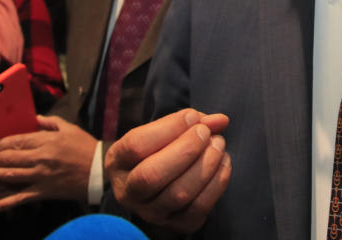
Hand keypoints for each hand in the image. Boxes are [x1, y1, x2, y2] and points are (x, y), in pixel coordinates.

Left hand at [0, 115, 97, 211]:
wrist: (100, 171)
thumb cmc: (85, 147)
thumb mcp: (70, 129)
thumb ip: (51, 122)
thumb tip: (35, 118)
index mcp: (45, 141)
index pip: (15, 141)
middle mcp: (39, 158)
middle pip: (8, 158)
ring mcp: (40, 176)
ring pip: (9, 176)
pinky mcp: (44, 192)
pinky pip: (21, 198)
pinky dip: (6, 202)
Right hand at [105, 109, 230, 233]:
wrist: (153, 182)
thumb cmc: (157, 149)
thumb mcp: (162, 130)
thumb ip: (189, 121)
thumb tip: (220, 120)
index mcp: (118, 162)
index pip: (136, 146)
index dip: (169, 128)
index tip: (192, 117)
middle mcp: (128, 192)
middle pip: (152, 175)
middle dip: (186, 149)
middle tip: (206, 133)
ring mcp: (150, 212)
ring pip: (178, 194)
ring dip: (206, 165)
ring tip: (218, 145)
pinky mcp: (175, 224)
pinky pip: (198, 209)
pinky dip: (217, 184)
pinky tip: (223, 163)